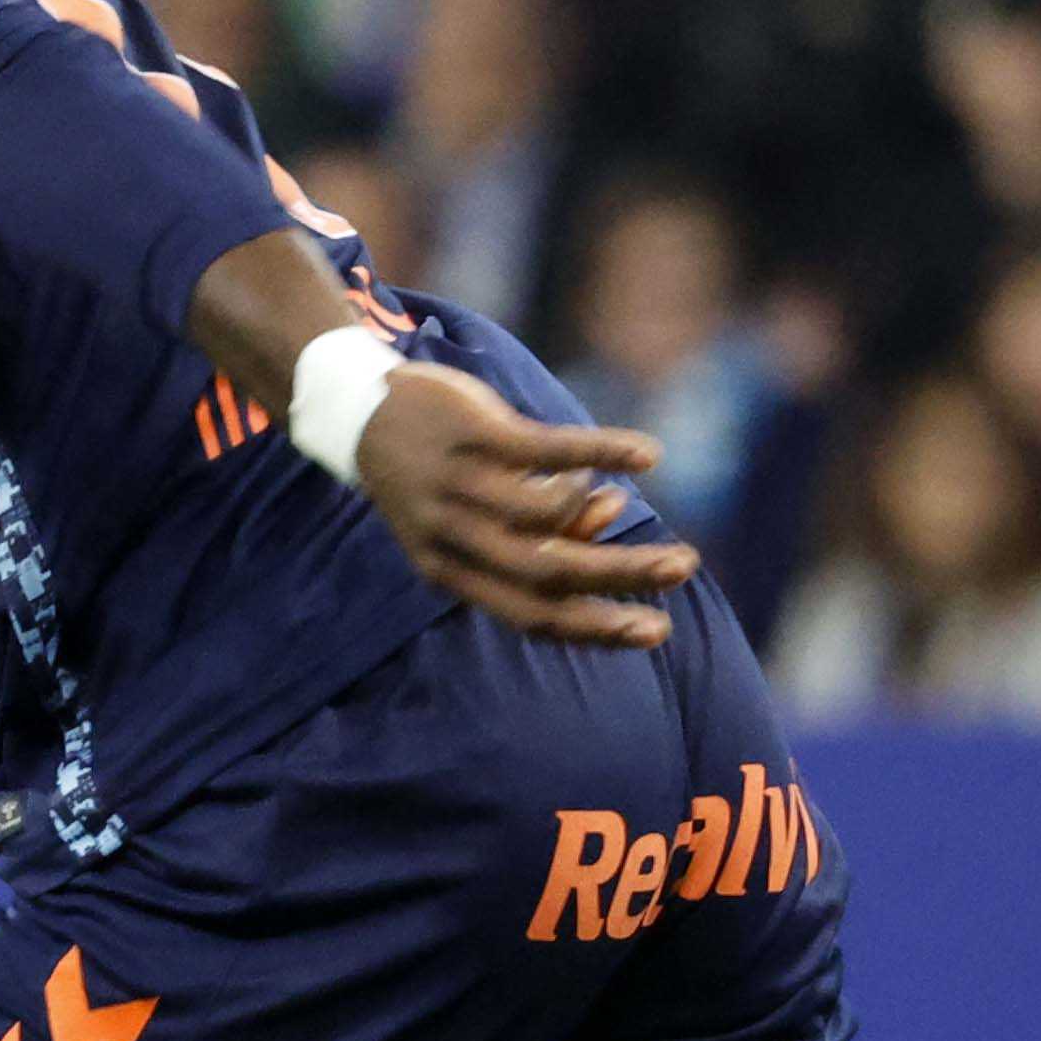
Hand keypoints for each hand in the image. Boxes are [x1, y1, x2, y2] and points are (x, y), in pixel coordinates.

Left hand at [351, 362, 694, 646]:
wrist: (358, 408)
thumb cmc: (430, 472)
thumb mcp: (470, 513)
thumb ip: (542, 523)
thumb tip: (615, 508)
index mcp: (449, 571)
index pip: (529, 614)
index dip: (596, 627)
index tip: (655, 631)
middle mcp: (452, 536)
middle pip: (548, 571)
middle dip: (622, 577)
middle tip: (683, 568)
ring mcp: (461, 485)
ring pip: (548, 514)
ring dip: (603, 512)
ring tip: (623, 501)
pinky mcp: (475, 433)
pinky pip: (551, 448)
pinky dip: (604, 451)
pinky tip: (647, 454)